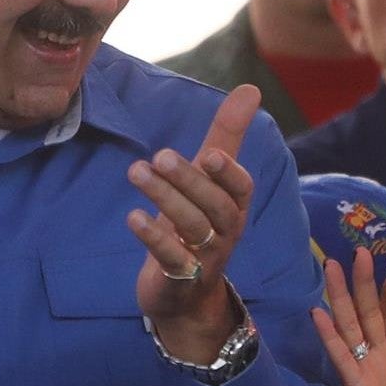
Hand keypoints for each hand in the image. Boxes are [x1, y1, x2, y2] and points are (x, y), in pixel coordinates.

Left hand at [127, 84, 259, 362]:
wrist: (187, 296)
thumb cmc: (199, 227)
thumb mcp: (210, 182)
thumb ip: (227, 136)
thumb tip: (250, 88)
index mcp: (234, 206)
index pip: (241, 189)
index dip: (229, 173)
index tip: (211, 154)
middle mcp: (225, 232)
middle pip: (215, 207)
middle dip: (189, 180)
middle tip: (159, 155)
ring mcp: (205, 258)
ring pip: (192, 228)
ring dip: (164, 198)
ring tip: (136, 172)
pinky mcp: (180, 279)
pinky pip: (172, 259)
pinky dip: (154, 238)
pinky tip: (134, 217)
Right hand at [312, 249, 385, 385]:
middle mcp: (379, 357)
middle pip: (367, 312)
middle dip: (361, 282)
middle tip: (356, 249)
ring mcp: (365, 371)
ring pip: (350, 327)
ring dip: (339, 298)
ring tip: (331, 267)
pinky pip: (341, 358)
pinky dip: (329, 337)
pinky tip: (318, 314)